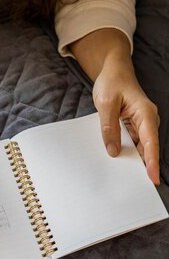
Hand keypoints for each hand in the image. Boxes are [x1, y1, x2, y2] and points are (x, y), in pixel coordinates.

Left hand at [93, 58, 159, 184]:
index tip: (152, 177)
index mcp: (145, 113)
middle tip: (137, 187)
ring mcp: (142, 126)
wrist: (114, 71)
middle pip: (148, 149)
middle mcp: (147, 121)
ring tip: (125, 180)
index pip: (150, 141)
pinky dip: (126, 153)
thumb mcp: (106, 104)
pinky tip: (118, 164)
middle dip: (144, 167)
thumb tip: (113, 151)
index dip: (152, 161)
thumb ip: (109, 127)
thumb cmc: (112, 82)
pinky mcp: (134, 128)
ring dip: (134, 162)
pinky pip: (132, 145)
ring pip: (140, 149)